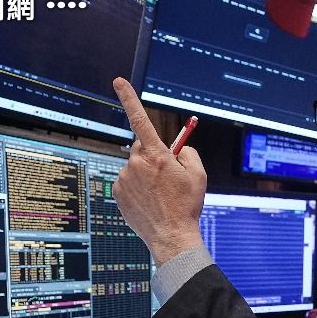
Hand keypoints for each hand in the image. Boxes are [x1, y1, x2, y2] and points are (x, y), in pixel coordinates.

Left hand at [112, 77, 207, 264]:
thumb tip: (178, 148)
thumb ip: (188, 154)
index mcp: (157, 155)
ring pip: (134, 166)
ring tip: (160, 194)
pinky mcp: (117, 191)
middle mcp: (136, 163)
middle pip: (141, 147)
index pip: (140, 119)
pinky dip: (137, 187)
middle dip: (153, 154)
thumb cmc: (187, 205)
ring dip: (145, 173)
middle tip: (167, 173)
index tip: (118, 81)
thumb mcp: (199, 175)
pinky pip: (127, 181)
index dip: (129, 98)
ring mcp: (124, 178)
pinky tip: (149, 201)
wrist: (172, 235)